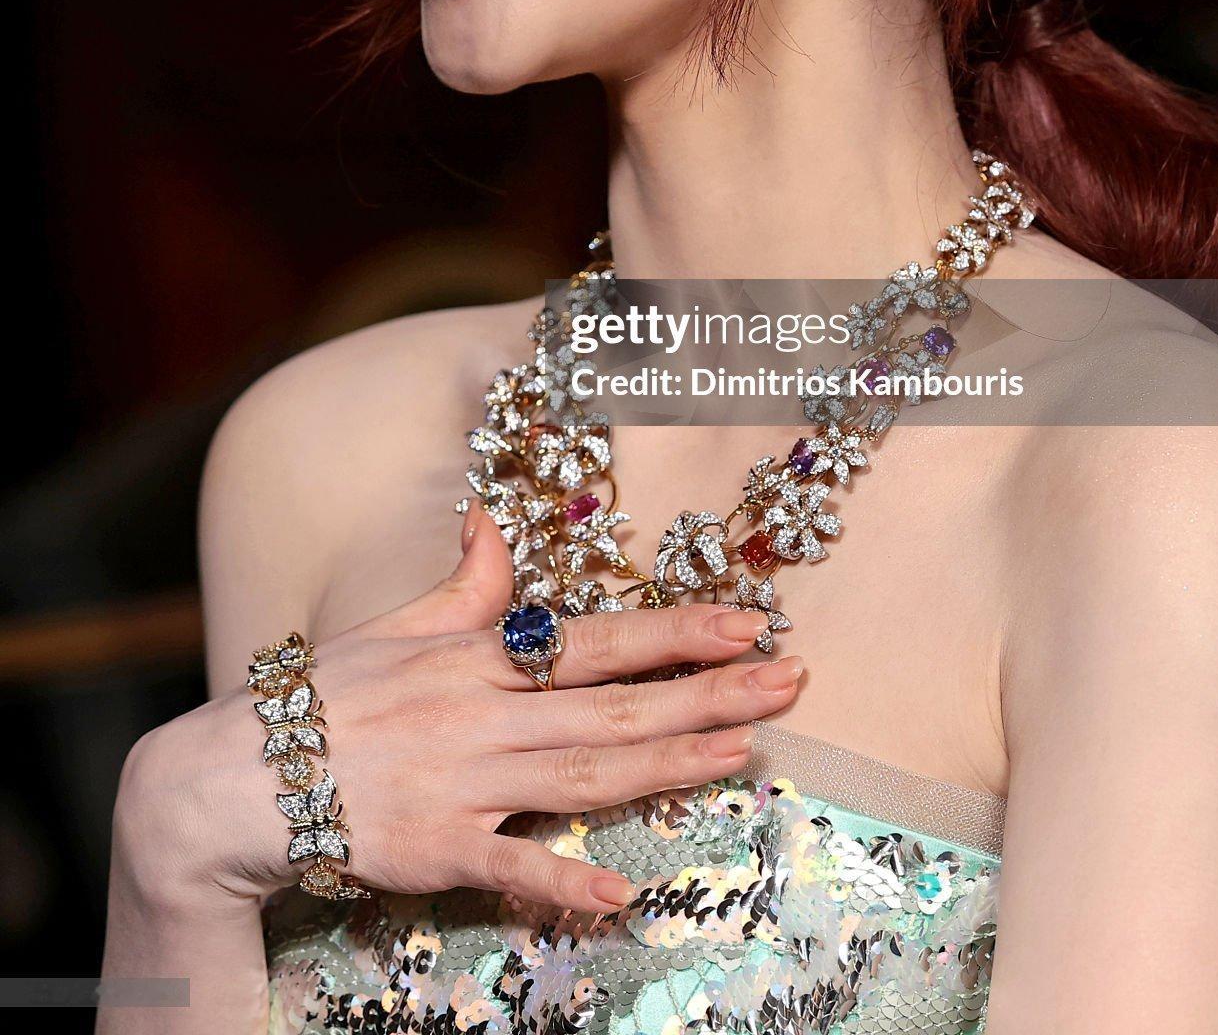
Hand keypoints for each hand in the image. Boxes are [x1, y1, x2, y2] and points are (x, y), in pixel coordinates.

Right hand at [140, 500, 802, 916]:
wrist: (236, 776)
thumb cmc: (325, 698)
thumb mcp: (397, 625)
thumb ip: (463, 583)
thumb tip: (491, 516)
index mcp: (476, 657)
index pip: (594, 641)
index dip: (674, 633)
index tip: (748, 623)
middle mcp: (480, 715)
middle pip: (611, 707)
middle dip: (705, 693)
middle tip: (788, 684)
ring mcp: (460, 784)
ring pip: (582, 775)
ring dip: (668, 765)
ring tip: (744, 751)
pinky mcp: (432, 851)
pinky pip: (509, 869)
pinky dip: (563, 883)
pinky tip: (623, 895)